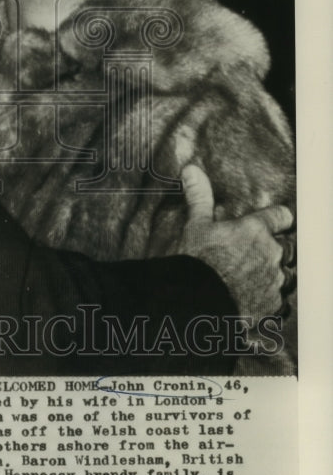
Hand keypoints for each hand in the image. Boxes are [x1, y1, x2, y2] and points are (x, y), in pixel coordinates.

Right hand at [171, 164, 293, 320]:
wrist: (198, 302)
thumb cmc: (197, 261)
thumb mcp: (195, 225)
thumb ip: (199, 197)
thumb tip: (191, 170)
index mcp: (256, 230)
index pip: (282, 216)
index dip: (276, 218)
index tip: (270, 222)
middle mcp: (272, 253)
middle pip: (284, 246)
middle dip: (271, 249)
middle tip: (248, 254)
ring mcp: (275, 280)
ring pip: (283, 273)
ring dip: (271, 273)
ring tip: (249, 278)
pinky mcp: (273, 304)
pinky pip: (278, 298)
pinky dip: (267, 296)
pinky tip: (250, 296)